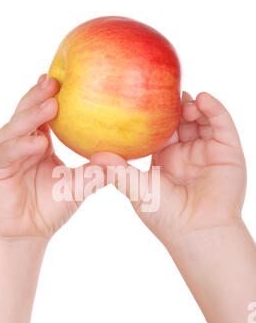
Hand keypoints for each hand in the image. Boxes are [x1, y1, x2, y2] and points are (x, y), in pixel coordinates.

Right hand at [0, 75, 103, 240]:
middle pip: (27, 113)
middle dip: (40, 95)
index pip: (44, 114)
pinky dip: (21, 146)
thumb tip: (121, 158)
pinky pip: (6, 153)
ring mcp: (4, 153)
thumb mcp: (78, 186)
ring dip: (32, 115)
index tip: (69, 79)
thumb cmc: (50, 208)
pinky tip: (38, 143)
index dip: (53, 96)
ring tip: (52, 103)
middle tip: (57, 80)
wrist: (25, 234)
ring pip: (16, 128)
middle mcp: (19, 143)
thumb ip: (96, 172)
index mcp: (38, 142)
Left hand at [92, 92, 246, 246]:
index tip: (142, 96)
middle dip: (174, 104)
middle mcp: (186, 152)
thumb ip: (118, 170)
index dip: (153, 113)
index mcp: (165, 158)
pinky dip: (214, 109)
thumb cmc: (165, 216)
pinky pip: (222, 124)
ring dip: (193, 105)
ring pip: (202, 118)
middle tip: (164, 90)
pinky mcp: (228, 152)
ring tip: (183, 97)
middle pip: (182, 119)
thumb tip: (93, 155)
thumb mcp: (137, 190)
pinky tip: (203, 99)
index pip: (159, 128)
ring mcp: (208, 150)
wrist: (197, 232)